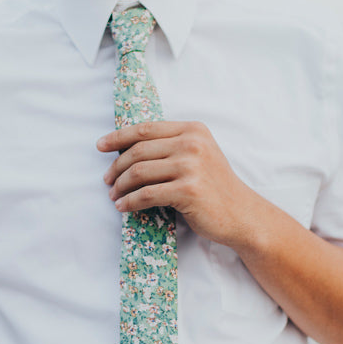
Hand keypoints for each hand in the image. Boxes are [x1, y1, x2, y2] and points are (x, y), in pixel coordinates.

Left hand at [97, 121, 254, 245]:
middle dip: (117, 167)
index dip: (118, 136)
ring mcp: (191, 166)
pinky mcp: (187, 191)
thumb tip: (128, 149)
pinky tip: (123, 207)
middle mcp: (192, 144)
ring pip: (139, 172)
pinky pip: (147, 194)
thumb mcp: (199, 156)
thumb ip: (172, 146)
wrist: (241, 214)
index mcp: (193, 130)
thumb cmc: (215, 188)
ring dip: (120, 186)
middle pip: (138, 151)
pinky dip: (130, 202)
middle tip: (107, 180)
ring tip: (114, 195)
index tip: (100, 146)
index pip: (146, 129)